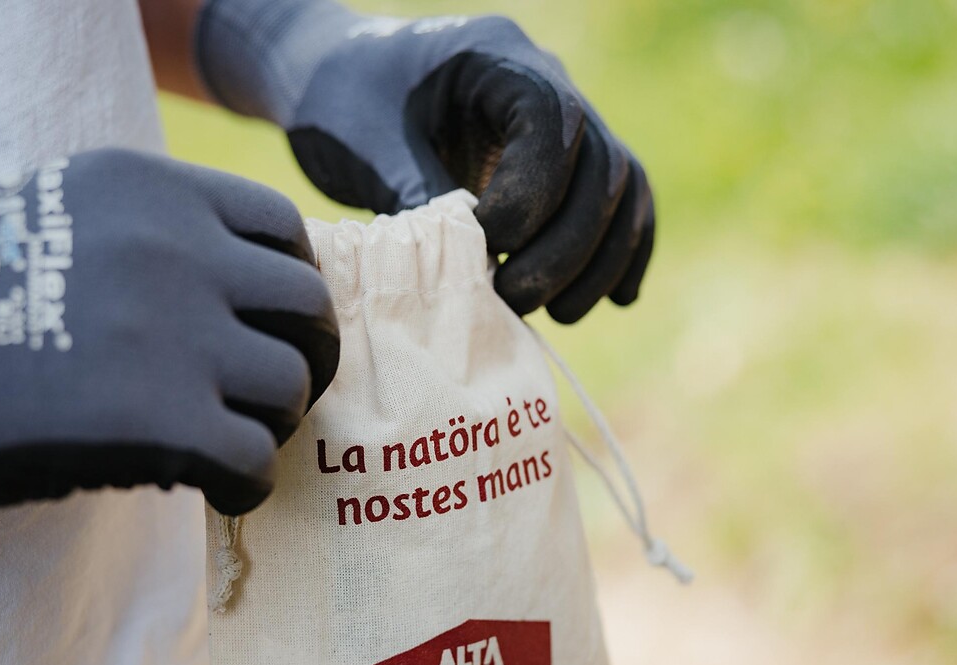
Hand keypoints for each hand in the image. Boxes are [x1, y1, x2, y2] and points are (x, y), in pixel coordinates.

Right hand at [0, 148, 336, 514]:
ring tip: (228, 444)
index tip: (278, 328)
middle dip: (307, 359)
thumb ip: (150, 239)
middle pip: (307, 309)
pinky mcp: (161, 420)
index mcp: (152, 190)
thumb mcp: (57, 217)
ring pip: (288, 387)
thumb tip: (236, 301)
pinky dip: (247, 483)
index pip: (282, 229)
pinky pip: (253, 459)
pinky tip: (215, 488)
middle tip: (279, 397)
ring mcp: (176, 333)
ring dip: (269, 425)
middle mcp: (179, 250)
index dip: (293, 289)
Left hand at [197, 3, 653, 322]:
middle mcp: (547, 83)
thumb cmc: (339, 104)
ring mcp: (564, 127)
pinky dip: (620, 255)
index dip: (532, 195)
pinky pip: (617, 207)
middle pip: (603, 166)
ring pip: (622, 191)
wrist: (334, 82)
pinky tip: (613, 300)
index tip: (486, 244)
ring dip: (599, 262)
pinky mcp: (562, 169)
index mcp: (497, 58)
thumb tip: (474, 273)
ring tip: (558, 314)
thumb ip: (423, 200)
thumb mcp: (368, 147)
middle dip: (567, 247)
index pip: (553, 123)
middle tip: (515, 298)